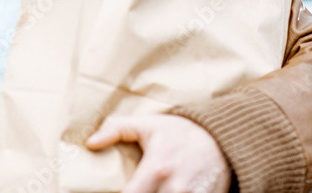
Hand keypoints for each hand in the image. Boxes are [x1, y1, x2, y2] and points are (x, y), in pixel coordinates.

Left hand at [85, 114, 230, 192]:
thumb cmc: (178, 132)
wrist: (221, 140)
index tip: (114, 191)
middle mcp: (174, 188)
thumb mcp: (147, 124)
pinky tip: (162, 191)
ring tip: (150, 189)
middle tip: (135, 188)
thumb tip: (91, 143)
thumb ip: (116, 129)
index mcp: (156, 169)